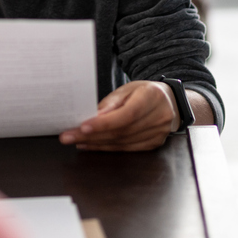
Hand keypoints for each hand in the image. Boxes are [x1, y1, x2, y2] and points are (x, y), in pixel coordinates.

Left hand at [57, 80, 178, 151]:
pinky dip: (107, 148)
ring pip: (122, 143)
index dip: (104, 124)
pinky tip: (92, 145)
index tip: (82, 127)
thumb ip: (111, 102)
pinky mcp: (153, 144)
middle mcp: (158, 118)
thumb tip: (95, 116)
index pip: (126, 115)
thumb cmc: (144, 92)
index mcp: (152, 98)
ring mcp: (158, 134)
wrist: (169, 102)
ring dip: (96, 143)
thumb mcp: (128, 88)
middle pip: (121, 131)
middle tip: (68, 136)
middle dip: (92, 135)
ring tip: (76, 140)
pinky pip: (126, 149)